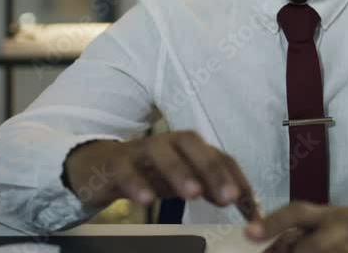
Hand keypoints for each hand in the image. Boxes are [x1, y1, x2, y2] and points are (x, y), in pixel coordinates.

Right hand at [62, 130, 260, 220]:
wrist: (97, 167)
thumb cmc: (149, 173)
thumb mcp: (183, 180)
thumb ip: (211, 188)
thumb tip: (247, 204)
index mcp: (188, 147)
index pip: (218, 156)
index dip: (236, 178)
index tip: (250, 205)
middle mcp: (167, 142)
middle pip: (192, 145)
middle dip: (212, 169)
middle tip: (228, 197)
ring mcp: (140, 150)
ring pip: (160, 153)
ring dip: (178, 171)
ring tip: (192, 193)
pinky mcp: (114, 164)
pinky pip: (125, 170)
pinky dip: (136, 183)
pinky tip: (146, 200)